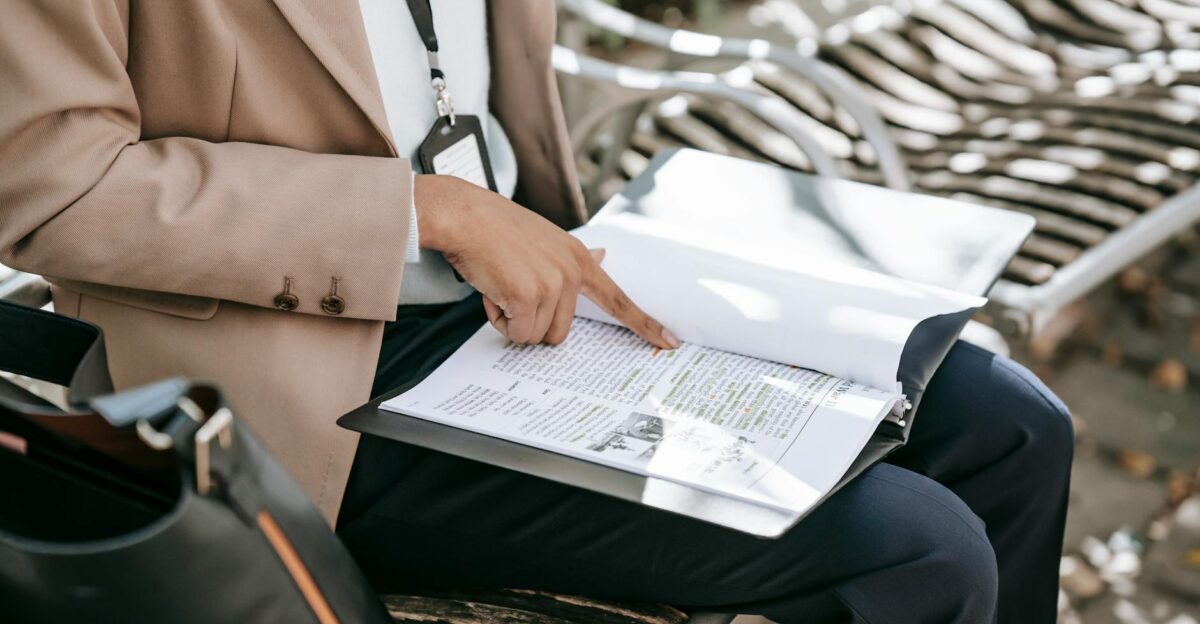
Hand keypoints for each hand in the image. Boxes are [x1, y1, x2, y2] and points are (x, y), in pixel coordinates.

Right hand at [414, 174, 677, 348]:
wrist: (464, 215)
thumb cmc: (496, 229)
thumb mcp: (546, 238)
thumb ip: (573, 258)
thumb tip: (603, 255)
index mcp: (580, 259)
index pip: (619, 299)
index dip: (644, 324)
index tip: (669, 342)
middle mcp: (572, 272)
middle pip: (560, 333)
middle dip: (530, 322)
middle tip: (512, 290)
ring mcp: (553, 285)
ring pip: (535, 336)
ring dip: (512, 321)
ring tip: (500, 285)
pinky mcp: (528, 296)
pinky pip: (515, 332)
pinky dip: (497, 319)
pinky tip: (491, 289)